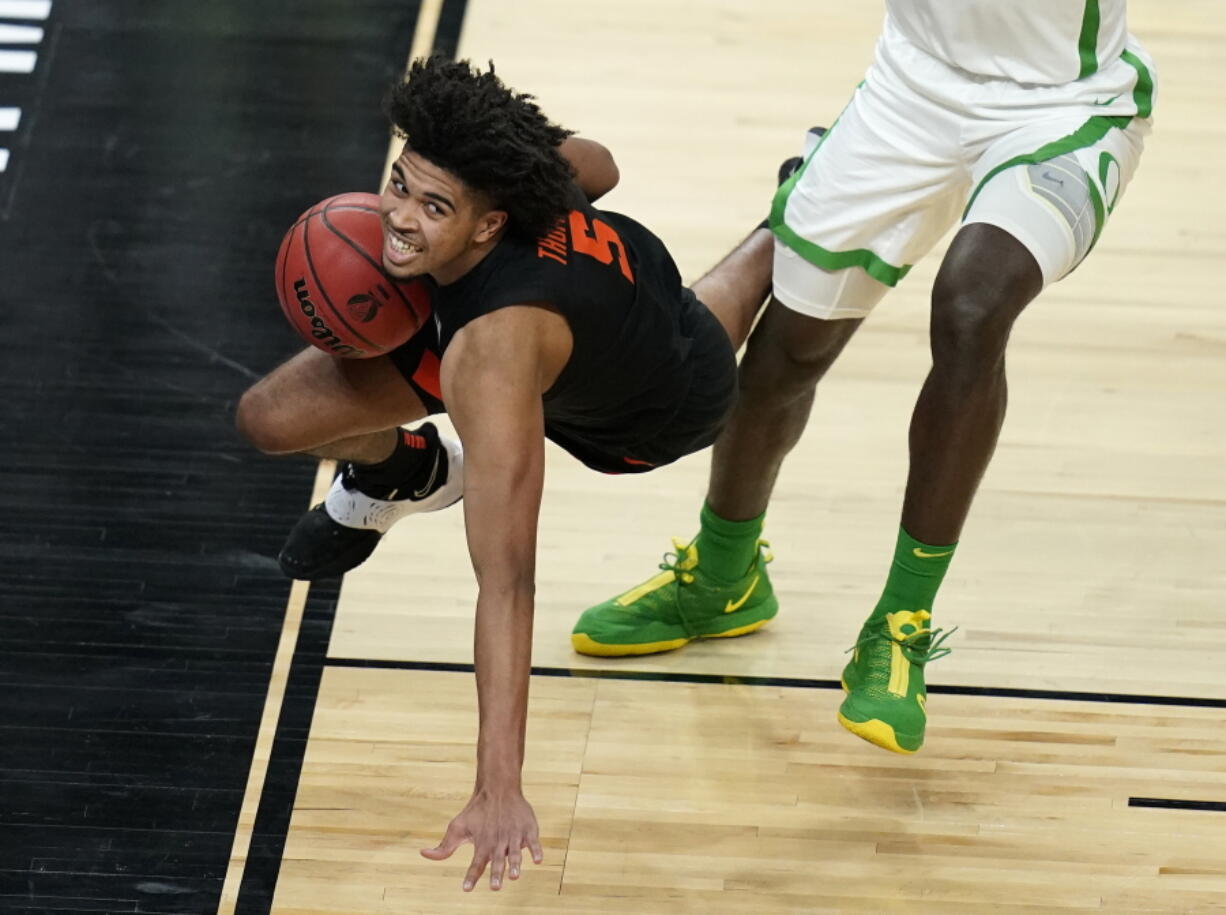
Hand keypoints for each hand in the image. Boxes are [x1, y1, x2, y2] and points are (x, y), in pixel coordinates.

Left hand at [421, 787, 543, 890]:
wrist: (498, 788)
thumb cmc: (476, 811)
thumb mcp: (457, 827)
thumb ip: (443, 847)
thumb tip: (422, 854)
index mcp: (482, 843)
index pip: (475, 864)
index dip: (471, 876)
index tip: (466, 889)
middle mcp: (498, 841)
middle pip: (496, 860)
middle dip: (496, 874)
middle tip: (495, 887)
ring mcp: (514, 834)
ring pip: (515, 852)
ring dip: (515, 864)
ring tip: (514, 876)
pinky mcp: (528, 828)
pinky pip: (533, 841)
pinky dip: (536, 850)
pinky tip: (538, 860)